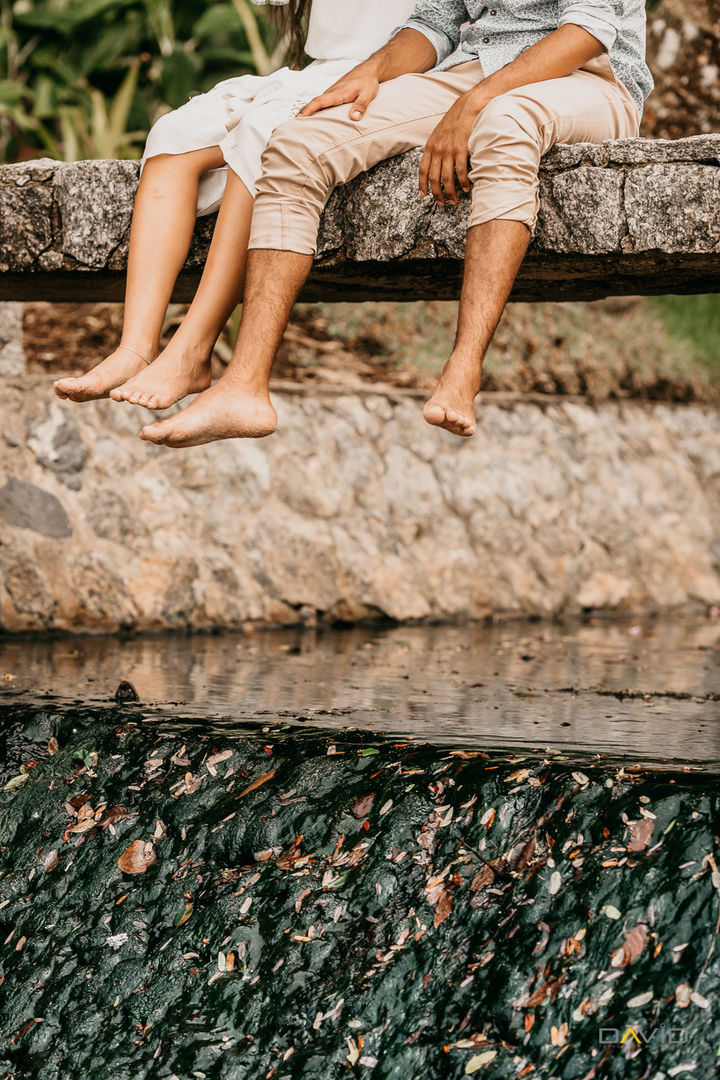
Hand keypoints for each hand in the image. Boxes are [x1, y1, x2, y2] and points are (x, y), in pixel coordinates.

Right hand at [298, 63, 379, 120]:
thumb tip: (354, 118)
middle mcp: (332, 92)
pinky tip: (316, 116)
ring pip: (318, 102)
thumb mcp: (368, 94)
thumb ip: (361, 106)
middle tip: (294, 125)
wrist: (369, 70)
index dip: (308, 110)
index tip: (299, 118)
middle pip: (315, 103)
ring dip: (309, 111)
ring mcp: (333, 92)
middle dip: (304, 113)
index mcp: (337, 93)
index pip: (319, 102)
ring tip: (302, 124)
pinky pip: (323, 101)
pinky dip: (317, 108)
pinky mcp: (335, 93)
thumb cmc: (368, 82)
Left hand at [419, 90, 486, 205]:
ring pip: (447, 178)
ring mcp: (449, 150)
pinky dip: (463, 182)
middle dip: (437, 194)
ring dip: (450, 192)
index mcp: (430, 146)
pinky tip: (466, 187)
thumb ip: (435, 148)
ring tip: (454, 201)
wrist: (468, 106)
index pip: (423, 170)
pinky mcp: (461, 149)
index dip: (422, 185)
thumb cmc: (455, 120)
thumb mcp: (439, 133)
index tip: (424, 195)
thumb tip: (435, 162)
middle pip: (434, 178)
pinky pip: (460, 171)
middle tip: (442, 203)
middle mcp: (437, 149)